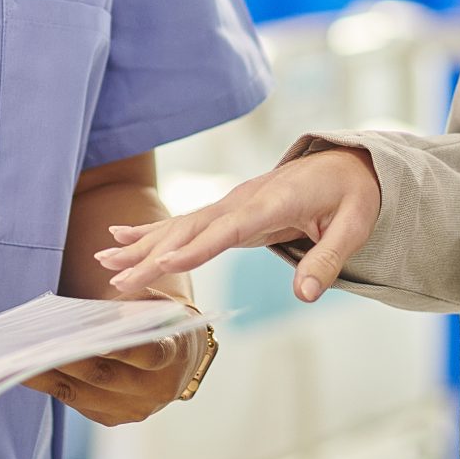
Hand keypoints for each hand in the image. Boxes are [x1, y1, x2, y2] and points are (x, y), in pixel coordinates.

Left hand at [22, 303, 197, 427]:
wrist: (177, 354)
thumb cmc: (160, 318)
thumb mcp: (156, 303)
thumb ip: (134, 306)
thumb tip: (96, 316)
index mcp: (174, 355)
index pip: (149, 353)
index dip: (123, 348)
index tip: (95, 339)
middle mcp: (155, 390)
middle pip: (104, 376)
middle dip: (68, 360)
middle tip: (35, 346)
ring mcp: (133, 409)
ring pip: (83, 393)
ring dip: (48, 375)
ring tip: (18, 359)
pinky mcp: (112, 418)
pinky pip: (76, 401)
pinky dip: (50, 384)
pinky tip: (26, 370)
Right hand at [93, 146, 380, 303]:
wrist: (348, 164)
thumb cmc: (353, 195)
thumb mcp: (354, 226)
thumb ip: (328, 259)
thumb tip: (306, 295)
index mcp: (274, 202)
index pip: (230, 228)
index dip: (196, 247)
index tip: (164, 263)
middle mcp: (244, 199)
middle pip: (192, 229)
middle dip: (153, 254)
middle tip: (117, 277)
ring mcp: (233, 202)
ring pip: (181, 225)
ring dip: (142, 244)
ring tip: (105, 260)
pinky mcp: (228, 210)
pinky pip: (186, 222)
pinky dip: (153, 232)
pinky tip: (122, 239)